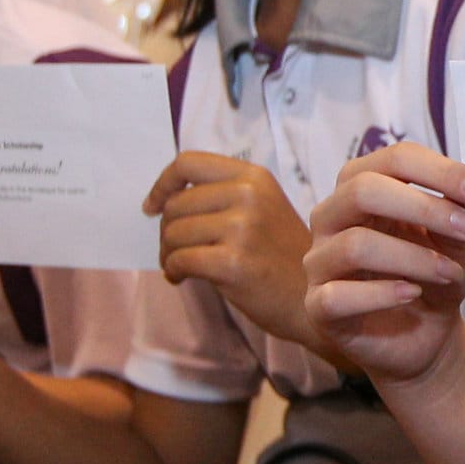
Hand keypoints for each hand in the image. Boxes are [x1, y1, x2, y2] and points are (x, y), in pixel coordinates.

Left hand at [151, 152, 312, 345]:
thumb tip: (164, 198)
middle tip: (175, 252)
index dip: (162, 184)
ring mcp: (242, 229)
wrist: (312, 299)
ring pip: (174, 233)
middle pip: (176, 204)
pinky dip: (173, 270)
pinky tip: (181, 278)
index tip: (152, 207)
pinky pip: (179, 259)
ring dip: (167, 253)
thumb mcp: (262, 208)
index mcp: (254, 177)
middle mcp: (249, 195)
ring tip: (179, 267)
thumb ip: (223, 194)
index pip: (188, 163)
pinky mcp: (233, 263)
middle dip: (166, 231)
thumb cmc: (281, 257)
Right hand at [301, 144, 464, 391]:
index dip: (441, 172)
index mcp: (362, 186)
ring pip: (355, 245)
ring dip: (413, 258)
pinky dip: (381, 293)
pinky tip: (411, 294)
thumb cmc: (433, 277)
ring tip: (450, 273)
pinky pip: (338, 296)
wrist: (423, 339)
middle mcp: (332, 217)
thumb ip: (454, 217)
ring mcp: (319, 262)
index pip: (394, 160)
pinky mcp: (318, 307)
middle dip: (425, 208)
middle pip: (362, 190)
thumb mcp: (452, 244)